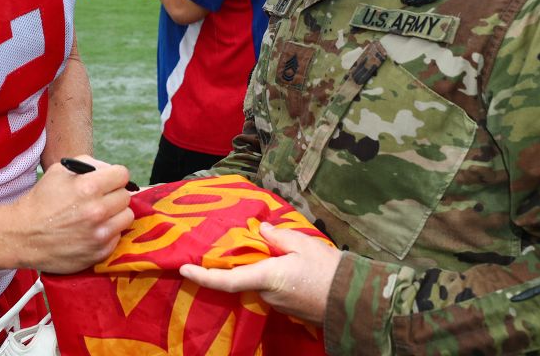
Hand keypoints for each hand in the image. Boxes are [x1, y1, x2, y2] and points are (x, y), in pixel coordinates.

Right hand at [9, 155, 134, 273]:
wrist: (23, 236)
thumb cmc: (41, 201)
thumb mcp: (59, 171)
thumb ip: (89, 164)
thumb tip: (110, 171)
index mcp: (88, 187)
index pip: (123, 175)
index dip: (114, 176)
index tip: (108, 181)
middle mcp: (97, 210)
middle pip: (126, 195)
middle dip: (114, 194)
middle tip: (100, 199)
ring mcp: (100, 234)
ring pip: (127, 216)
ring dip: (116, 214)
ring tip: (99, 215)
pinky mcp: (100, 252)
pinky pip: (118, 236)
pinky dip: (109, 232)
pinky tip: (92, 230)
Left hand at [178, 222, 338, 324]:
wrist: (355, 300)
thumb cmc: (328, 270)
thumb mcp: (303, 244)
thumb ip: (278, 237)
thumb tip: (261, 230)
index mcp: (266, 278)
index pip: (226, 280)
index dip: (203, 275)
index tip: (184, 269)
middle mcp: (267, 295)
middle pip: (243, 278)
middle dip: (239, 263)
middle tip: (236, 244)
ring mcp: (278, 305)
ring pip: (259, 283)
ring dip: (260, 268)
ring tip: (270, 249)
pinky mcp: (289, 308)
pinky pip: (273, 289)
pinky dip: (272, 276)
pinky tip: (283, 263)